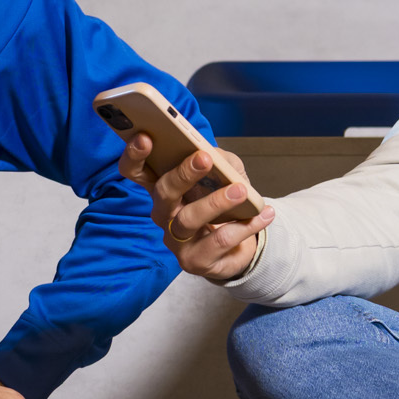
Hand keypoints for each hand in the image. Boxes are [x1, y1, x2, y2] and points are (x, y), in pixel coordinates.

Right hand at [123, 134, 273, 286]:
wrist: (238, 244)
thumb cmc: (222, 201)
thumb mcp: (225, 173)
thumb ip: (221, 160)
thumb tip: (218, 157)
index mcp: (162, 187)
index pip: (136, 171)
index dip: (135, 155)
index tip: (146, 137)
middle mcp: (163, 214)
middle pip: (162, 193)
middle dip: (182, 174)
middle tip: (204, 158)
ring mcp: (176, 240)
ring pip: (189, 219)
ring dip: (216, 202)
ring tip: (241, 190)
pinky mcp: (195, 261)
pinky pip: (218, 241)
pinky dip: (244, 226)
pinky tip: (263, 214)